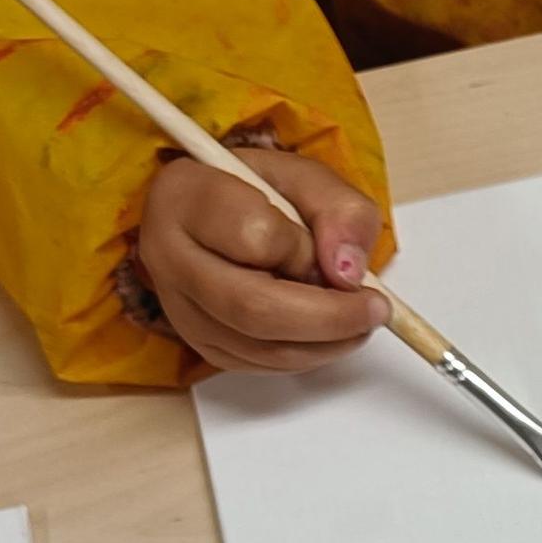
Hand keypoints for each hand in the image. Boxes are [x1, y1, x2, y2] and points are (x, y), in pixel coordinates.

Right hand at [135, 152, 389, 374]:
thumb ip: (339, 210)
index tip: (339, 256)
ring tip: (357, 317)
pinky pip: (261, 364)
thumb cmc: (259, 190)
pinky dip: (308, 354)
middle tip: (374, 308)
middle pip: (252, 308)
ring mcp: (179, 306)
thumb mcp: (307, 178)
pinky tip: (327, 330)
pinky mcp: (200, 343)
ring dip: (326, 341)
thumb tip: (348, 271)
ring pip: (259, 346)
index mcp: (185, 194)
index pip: (254, 236)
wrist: (223, 212)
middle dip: (329, 316)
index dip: (308, 252)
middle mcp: (167, 254)